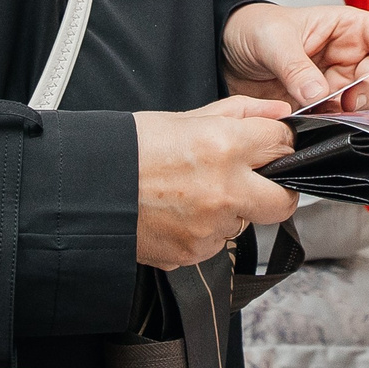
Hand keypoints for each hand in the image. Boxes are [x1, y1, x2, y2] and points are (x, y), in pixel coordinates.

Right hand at [134, 96, 296, 270]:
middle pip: (284, 200)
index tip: (269, 146)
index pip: (282, 144)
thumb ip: (240, 113)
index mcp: (224, 146)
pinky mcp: (194, 254)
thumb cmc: (129, 148)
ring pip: (245, 222)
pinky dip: (206, 230)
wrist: (84, 190)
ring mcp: (210, 228)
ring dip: (232, 210)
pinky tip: (178, 213)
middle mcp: (224, 190)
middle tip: (257, 181)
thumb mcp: (185, 117)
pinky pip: (216, 243)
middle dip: (278, 189)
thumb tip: (280, 113)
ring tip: (194, 193)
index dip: (278, 142)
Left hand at [223, 2, 368, 111]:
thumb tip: (318, 94)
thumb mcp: (272, 39)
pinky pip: (341, 121)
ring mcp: (340, 84)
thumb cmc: (255, 29)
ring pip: (367, 104)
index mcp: (348, 27)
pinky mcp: (324, 109)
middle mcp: (351, 56)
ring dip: (351, 112)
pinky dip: (333, 125)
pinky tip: (315, 121)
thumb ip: (296, 66)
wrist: (227, 53)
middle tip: (347, 101)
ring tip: (323, 111)